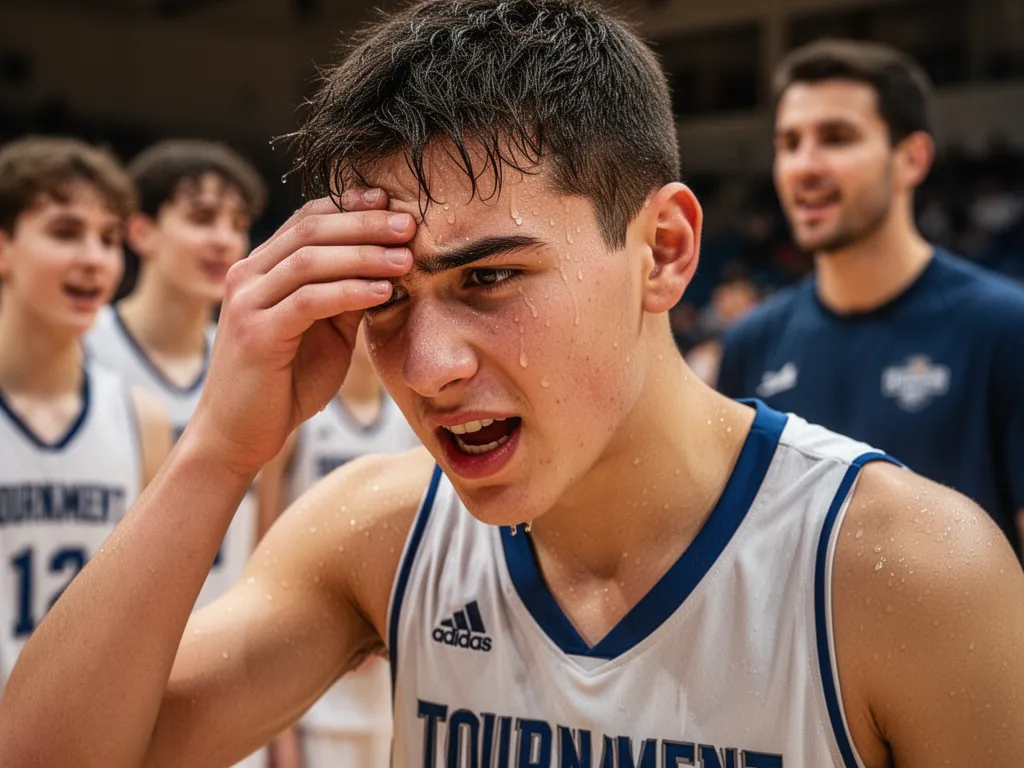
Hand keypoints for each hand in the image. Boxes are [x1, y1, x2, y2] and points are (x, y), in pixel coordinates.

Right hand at [189, 189, 413, 475]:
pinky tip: (383, 291)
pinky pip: (309, 301)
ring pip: (309, 260)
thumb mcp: (325, 333)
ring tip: (406, 258)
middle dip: (364, 223)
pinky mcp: (256, 333)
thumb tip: (391, 266)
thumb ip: (348, 298)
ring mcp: (247, 303)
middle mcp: (248, 276)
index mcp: (261, 269)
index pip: (306, 220)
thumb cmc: (284, 384)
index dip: (349, 206)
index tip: (390, 202)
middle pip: (311, 230)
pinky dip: (350, 291)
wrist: (239, 434)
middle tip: (409, 224)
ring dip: (364, 254)